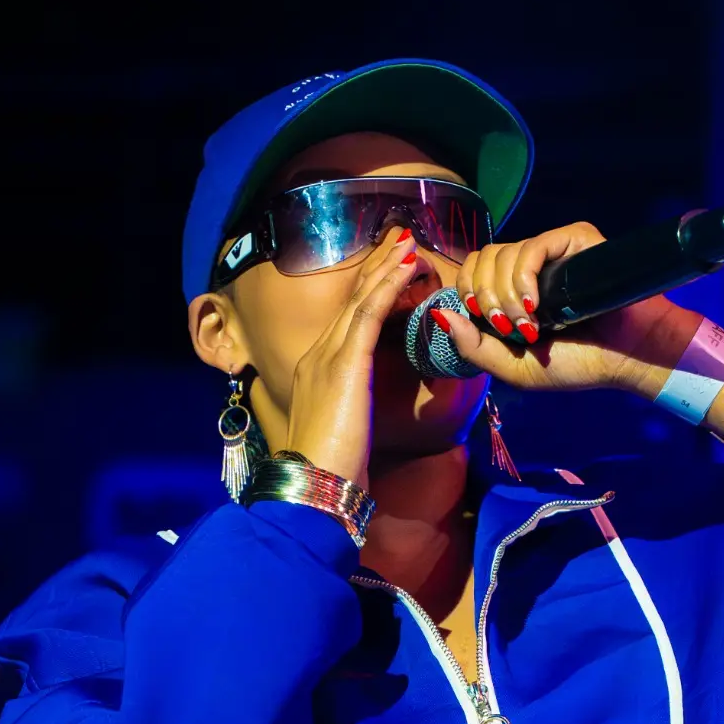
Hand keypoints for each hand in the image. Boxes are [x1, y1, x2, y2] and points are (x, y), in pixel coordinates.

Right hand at [283, 226, 420, 488]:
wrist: (314, 485)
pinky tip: (406, 268)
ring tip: (408, 243)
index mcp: (315, 370)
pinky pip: (369, 314)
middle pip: (351, 300)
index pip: (346, 320)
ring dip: (385, 267)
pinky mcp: (345, 364)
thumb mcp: (341, 431)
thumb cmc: (331, 470)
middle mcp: (318, 355)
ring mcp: (328, 356)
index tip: (387, 267)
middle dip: (375, 266)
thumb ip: (350, 408)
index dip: (367, 290)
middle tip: (399, 238)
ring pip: (360, 300)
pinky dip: (388, 287)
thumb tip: (362, 409)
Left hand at [433, 221, 693, 396]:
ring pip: (501, 255)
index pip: (471, 270)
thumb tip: (440, 314)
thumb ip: (474, 347)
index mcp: (512, 291)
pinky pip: (531, 246)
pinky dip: (523, 278)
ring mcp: (551, 251)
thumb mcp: (514, 368)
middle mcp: (529, 267)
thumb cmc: (579, 365)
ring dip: (506, 298)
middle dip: (485, 299)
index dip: (469, 294)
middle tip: (511, 329)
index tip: (489, 326)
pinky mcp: (573, 240)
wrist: (628, 358)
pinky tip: (534, 304)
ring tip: (531, 326)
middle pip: (480, 259)